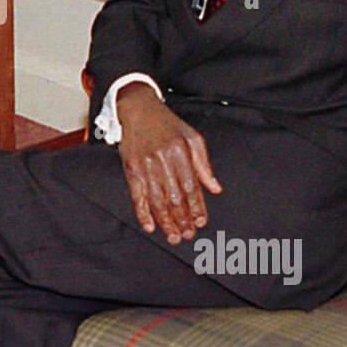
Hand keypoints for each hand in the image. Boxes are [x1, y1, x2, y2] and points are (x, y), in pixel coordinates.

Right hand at [116, 83, 221, 243]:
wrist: (138, 110)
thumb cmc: (168, 125)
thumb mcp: (192, 138)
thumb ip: (204, 164)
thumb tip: (215, 189)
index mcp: (181, 151)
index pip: (191, 187)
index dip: (197, 207)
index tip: (201, 222)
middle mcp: (163, 159)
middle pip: (175, 197)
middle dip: (183, 219)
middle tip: (188, 235)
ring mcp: (145, 165)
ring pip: (157, 200)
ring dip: (166, 221)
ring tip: (174, 236)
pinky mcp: (131, 168)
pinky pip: (137, 195)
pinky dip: (142, 213)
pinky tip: (150, 226)